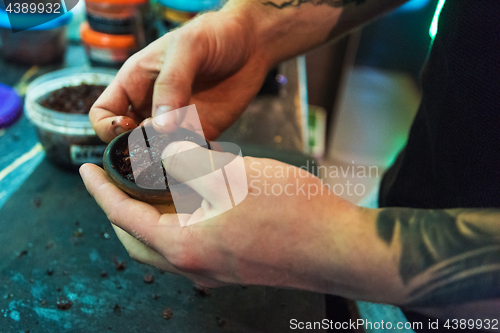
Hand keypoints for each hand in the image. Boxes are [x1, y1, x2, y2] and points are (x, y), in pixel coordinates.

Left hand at [80, 141, 364, 292]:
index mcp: (183, 245)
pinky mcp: (232, 269)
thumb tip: (164, 154)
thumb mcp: (231, 176)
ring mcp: (213, 272)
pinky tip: (190, 203)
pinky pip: (188, 248)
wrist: (335, 247)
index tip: (85, 171)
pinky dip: (176, 225)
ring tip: (150, 188)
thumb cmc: (289, 211)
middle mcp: (192, 266)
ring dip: (149, 219)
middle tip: (116, 182)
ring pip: (163, 246)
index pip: (123, 217)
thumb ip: (188, 165)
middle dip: (119, 211)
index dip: (101, 191)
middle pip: (137, 240)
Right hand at [89, 9, 271, 142]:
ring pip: (158, 152)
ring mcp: (175, 123)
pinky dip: (192, 158)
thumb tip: (159, 126)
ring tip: (186, 147)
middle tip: (163, 142)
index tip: (129, 126)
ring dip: (167, 157)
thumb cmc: (212, 36)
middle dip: (140, 148)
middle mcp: (150, 107)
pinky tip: (203, 152)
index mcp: (134, 84)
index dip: (107, 127)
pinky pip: (188, 153)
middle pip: (128, 141)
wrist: (251, 44)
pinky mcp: (201, 133)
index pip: (102, 114)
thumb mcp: (187, 48)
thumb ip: (171, 84)